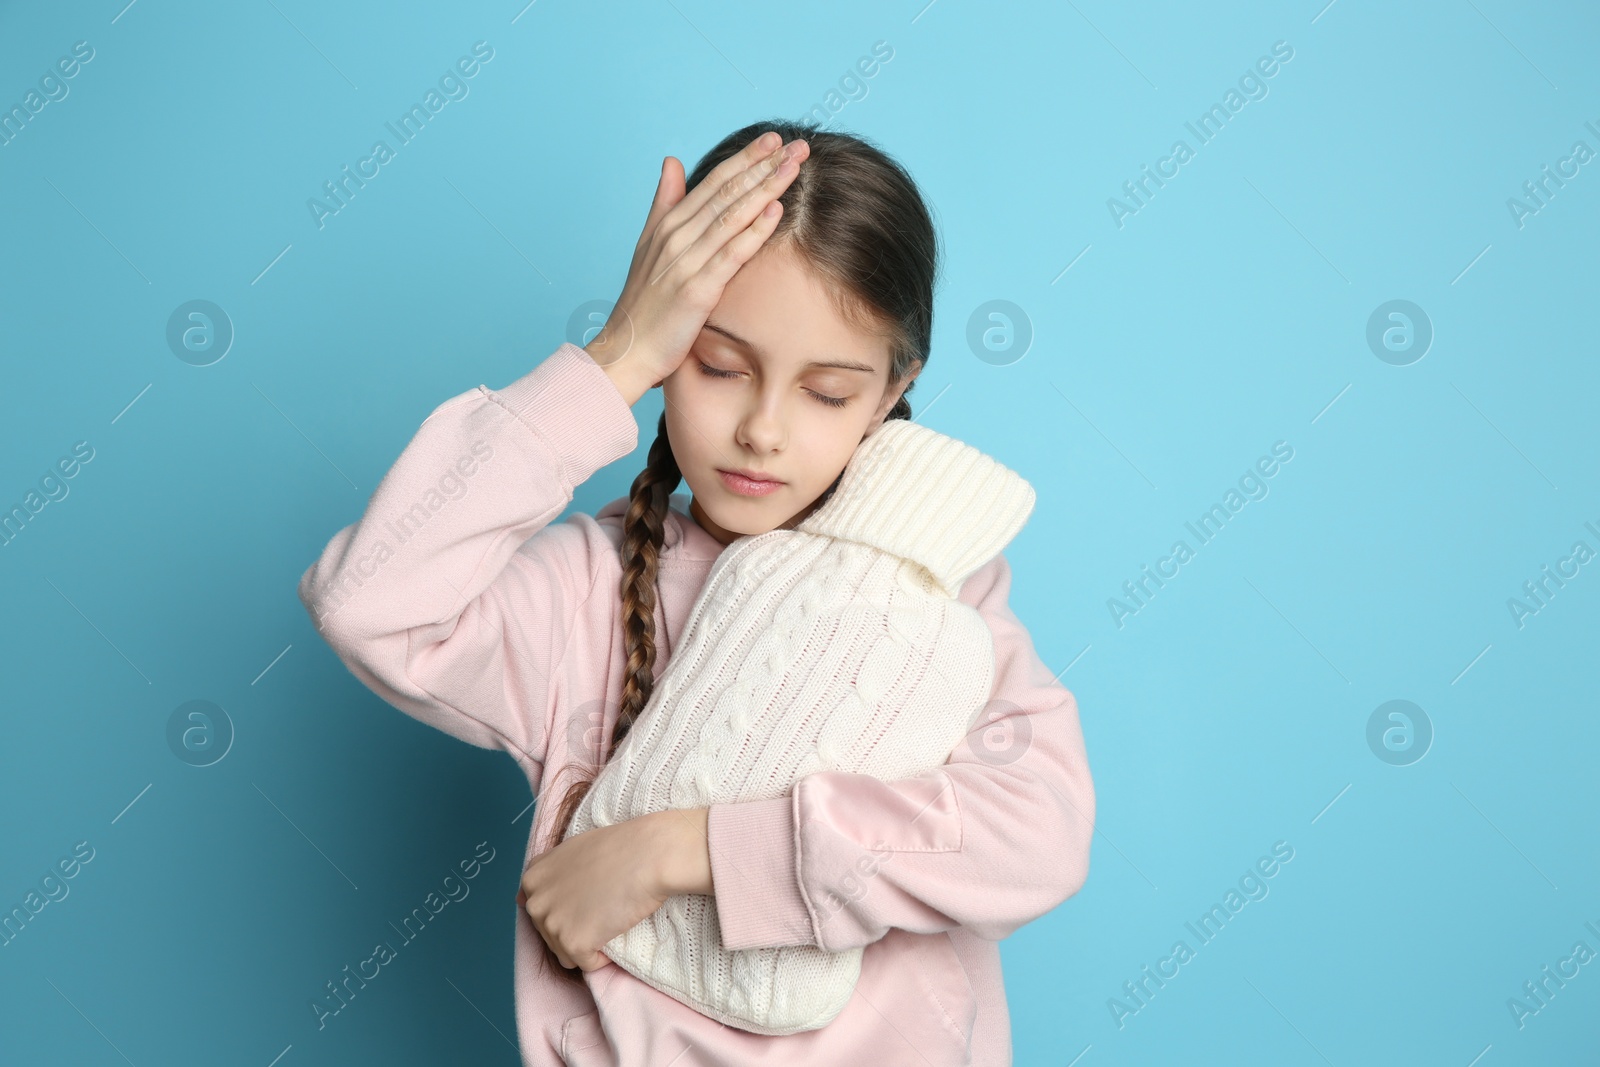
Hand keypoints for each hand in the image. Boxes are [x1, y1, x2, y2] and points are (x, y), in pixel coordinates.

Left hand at [517, 808, 711, 970]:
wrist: (648, 856)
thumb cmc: (618, 849)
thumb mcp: (570, 851)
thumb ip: (546, 875)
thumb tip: (520, 900)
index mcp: (532, 878)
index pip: (541, 910)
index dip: (568, 908)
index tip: (589, 898)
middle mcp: (535, 902)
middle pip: (551, 934)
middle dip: (576, 928)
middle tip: (604, 906)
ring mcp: (552, 924)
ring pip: (566, 953)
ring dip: (588, 943)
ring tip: (609, 916)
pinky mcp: (572, 944)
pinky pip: (587, 964)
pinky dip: (603, 957)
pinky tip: (616, 928)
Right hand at [585, 131, 809, 405]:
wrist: (626, 350)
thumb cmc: (644, 304)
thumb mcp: (649, 245)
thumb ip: (664, 202)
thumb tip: (672, 161)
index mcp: (668, 224)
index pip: (714, 182)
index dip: (746, 159)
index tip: (774, 139)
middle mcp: (676, 236)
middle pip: (727, 192)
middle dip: (764, 166)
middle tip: (797, 145)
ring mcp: (685, 261)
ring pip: (731, 216)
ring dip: (765, 188)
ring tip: (794, 167)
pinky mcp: (696, 289)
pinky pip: (730, 254)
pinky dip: (753, 231)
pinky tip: (775, 211)